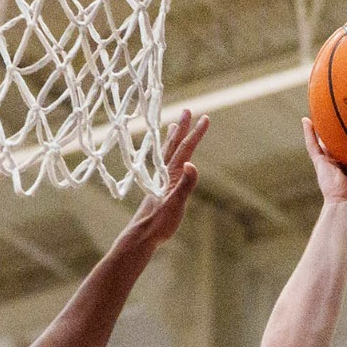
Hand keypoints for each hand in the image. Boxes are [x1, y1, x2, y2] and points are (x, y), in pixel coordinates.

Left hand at [129, 110, 207, 244]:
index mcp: (170, 175)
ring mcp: (160, 180)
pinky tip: (166, 159)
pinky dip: (166, 155)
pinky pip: (163, 165)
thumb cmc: (160, 222)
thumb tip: (192, 164)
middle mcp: (164, 174)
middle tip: (187, 110)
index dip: (195, 133)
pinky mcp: (157, 188)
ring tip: (173, 127)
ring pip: (166, 154)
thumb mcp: (176, 204)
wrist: (142, 235)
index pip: (185, 149)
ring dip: (171, 139)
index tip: (205, 118)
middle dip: (182, 128)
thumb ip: (185, 185)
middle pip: (174, 145)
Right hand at [304, 117, 346, 215]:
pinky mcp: (320, 163)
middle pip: (345, 142)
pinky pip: (312, 145)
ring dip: (324, 127)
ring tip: (323, 108)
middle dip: (346, 128)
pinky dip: (308, 133)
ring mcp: (331, 163)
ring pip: (326, 141)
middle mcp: (345, 164)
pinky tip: (305, 119)